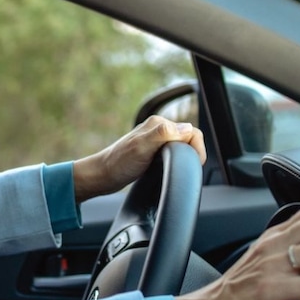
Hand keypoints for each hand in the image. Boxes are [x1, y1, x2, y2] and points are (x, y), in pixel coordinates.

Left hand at [72, 116, 206, 200]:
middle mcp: (158, 129)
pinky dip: (177, 161)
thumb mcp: (141, 148)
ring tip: (178, 169)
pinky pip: (173, 153)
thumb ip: (163, 135)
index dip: (197, 148)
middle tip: (186, 168)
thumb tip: (186, 128)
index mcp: (159, 124)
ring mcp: (155, 140)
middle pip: (188, 138)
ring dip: (184, 157)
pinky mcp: (153, 151)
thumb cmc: (118, 163)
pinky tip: (170, 169)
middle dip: (192, 152)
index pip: (191, 131)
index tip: (194, 164)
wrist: (102, 176)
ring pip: (182, 146)